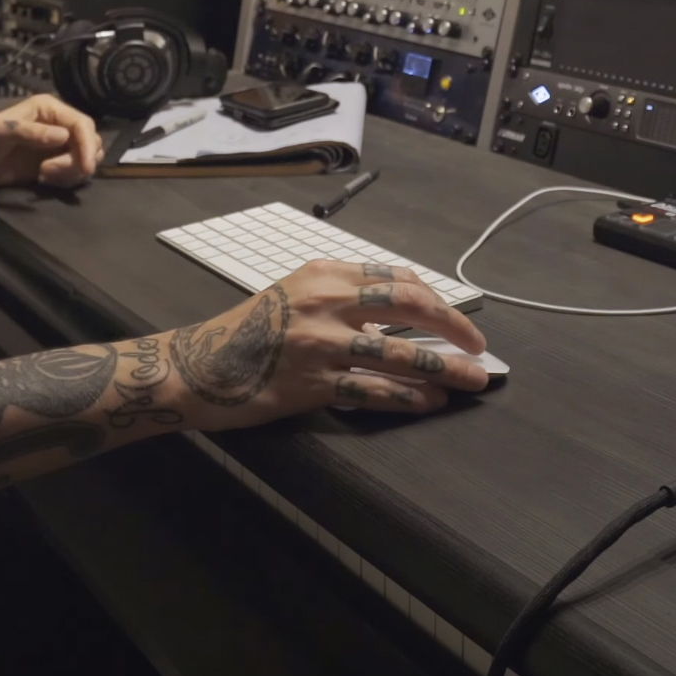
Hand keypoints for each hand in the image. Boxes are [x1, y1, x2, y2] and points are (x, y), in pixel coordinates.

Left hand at [0, 96, 101, 189]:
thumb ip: (31, 132)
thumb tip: (64, 137)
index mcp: (48, 109)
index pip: (82, 123)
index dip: (87, 144)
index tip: (85, 167)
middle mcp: (57, 124)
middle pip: (90, 141)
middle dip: (78, 160)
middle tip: (49, 172)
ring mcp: (56, 146)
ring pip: (85, 159)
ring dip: (71, 172)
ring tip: (44, 176)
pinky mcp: (52, 165)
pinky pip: (74, 173)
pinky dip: (66, 180)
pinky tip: (43, 180)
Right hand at [157, 260, 490, 431]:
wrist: (196, 367)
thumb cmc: (244, 332)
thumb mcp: (293, 294)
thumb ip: (340, 298)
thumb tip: (394, 319)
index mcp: (324, 273)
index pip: (397, 279)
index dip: (436, 299)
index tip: (455, 317)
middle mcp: (326, 302)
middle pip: (410, 306)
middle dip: (453, 326)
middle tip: (479, 346)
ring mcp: (321, 344)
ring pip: (399, 353)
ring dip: (444, 368)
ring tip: (471, 380)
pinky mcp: (313, 384)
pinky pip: (373, 391)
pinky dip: (407, 397)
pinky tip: (430, 402)